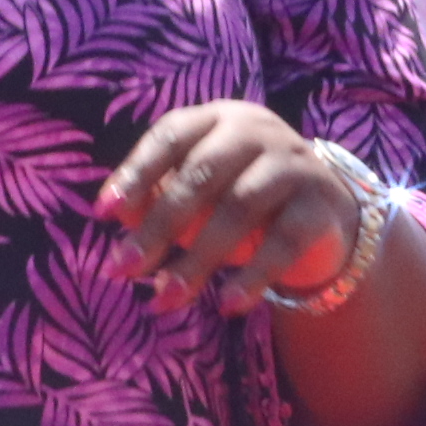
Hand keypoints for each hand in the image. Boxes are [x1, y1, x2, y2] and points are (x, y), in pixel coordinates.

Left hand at [95, 101, 361, 313]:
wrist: (322, 216)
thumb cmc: (236, 198)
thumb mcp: (193, 195)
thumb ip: (154, 198)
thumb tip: (117, 215)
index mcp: (214, 120)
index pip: (170, 136)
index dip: (135, 173)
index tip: (103, 213)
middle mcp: (255, 131)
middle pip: (200, 176)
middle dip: (158, 227)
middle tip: (123, 270)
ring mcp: (294, 164)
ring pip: (239, 208)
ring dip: (198, 259)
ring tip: (166, 298)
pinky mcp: (322, 205)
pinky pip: (285, 241)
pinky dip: (254, 275)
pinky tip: (227, 305)